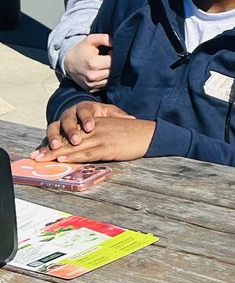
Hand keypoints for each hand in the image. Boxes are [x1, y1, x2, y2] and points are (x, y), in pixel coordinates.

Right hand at [36, 101, 130, 153]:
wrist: (83, 116)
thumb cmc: (98, 117)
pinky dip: (46, 145)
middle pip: (68, 120)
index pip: (85, 111)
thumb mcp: (109, 114)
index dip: (86, 119)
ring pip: (54, 128)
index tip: (91, 127)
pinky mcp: (53, 133)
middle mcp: (70, 114)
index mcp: (85, 107)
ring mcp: (59, 123)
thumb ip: (118, 117)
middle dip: (70, 131)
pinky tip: (42, 153)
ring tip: (56, 147)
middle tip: (75, 141)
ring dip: (55, 137)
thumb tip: (132, 119)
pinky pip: (47, 139)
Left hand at [37, 116, 155, 162]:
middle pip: (69, 139)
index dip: (56, 141)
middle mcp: (96, 128)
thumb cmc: (134, 134)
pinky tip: (63, 159)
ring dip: (56, 154)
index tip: (43, 150)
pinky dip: (74, 156)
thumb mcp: (115, 129)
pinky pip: (88, 152)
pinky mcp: (108, 147)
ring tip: (42, 159)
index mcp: (97, 123)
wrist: (150, 133)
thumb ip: (100, 133)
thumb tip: (87, 146)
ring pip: (74, 146)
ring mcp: (101, 137)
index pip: (71, 132)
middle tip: (35, 156)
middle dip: (51, 148)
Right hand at [62, 34, 112, 91]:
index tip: (110, 52)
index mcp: (93, 63)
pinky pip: (106, 84)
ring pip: (112, 79)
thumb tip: (115, 44)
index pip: (113, 61)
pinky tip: (102, 71)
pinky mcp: (92, 89)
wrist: (68, 64)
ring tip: (105, 64)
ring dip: (112, 72)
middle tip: (109, 58)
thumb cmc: (81, 50)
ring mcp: (92, 85)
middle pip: (114, 71)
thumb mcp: (91, 39)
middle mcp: (93, 76)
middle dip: (115, 63)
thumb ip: (104, 38)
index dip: (115, 55)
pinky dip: (107, 78)